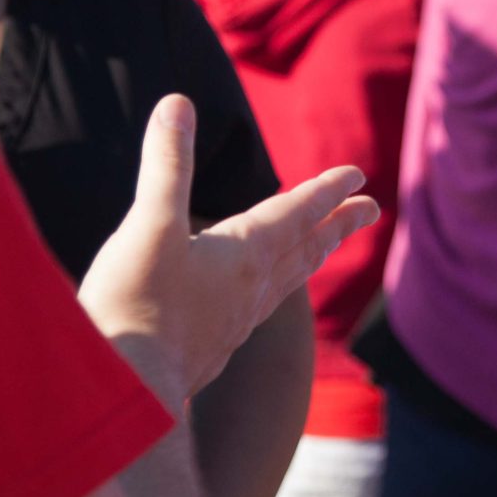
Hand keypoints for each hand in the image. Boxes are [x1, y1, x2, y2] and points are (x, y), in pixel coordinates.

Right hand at [79, 96, 378, 410]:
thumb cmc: (136, 305)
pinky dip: (272, 293)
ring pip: (286, 283)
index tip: (358, 177)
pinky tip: (257, 302)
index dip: (327, 190)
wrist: (125, 393)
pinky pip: (258, 313)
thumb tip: (178, 103)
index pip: (296, 212)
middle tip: (371, 211)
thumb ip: (166, 166)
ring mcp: (234, 325)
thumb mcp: (149, 225)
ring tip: (324, 248)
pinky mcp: (212, 353)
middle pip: (305, 248)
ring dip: (309, 257)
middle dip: (337, 224)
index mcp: (244, 254)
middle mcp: (251, 290)